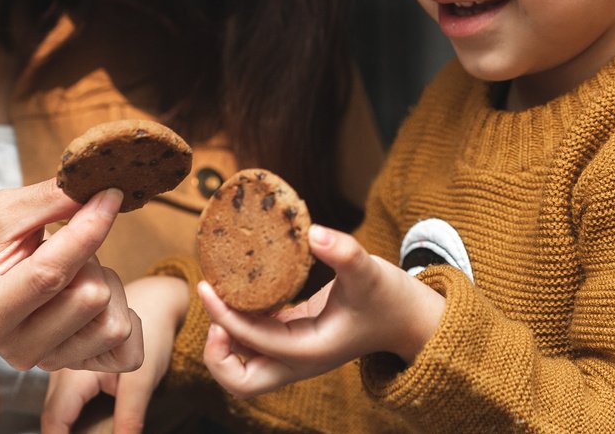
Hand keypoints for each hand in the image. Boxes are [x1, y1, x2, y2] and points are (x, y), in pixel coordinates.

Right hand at [0, 180, 142, 374]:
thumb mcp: (2, 211)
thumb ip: (49, 201)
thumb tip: (100, 190)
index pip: (49, 275)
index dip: (87, 231)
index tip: (110, 194)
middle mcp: (15, 350)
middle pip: (92, 298)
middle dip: (90, 257)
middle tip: (63, 245)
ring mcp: (48, 362)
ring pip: (114, 322)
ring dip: (105, 283)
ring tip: (74, 270)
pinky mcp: (77, 366)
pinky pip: (128, 350)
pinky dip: (124, 314)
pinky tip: (95, 295)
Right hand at [42, 275, 190, 433]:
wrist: (156, 297)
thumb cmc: (153, 331)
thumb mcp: (144, 377)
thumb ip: (130, 414)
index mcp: (74, 369)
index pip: (54, 420)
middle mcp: (61, 364)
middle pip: (53, 413)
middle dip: (63, 432)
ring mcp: (63, 362)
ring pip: (57, 403)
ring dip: (68, 422)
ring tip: (88, 431)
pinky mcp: (71, 361)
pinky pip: (65, 393)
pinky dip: (73, 409)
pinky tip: (87, 421)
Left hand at [199, 225, 443, 397]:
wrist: (407, 318)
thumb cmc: (389, 298)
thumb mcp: (371, 271)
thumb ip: (345, 252)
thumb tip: (313, 232)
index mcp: (310, 352)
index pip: (255, 343)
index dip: (224, 317)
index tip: (207, 287)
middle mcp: (298, 361)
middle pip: (242, 382)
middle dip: (218, 356)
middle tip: (213, 317)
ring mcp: (295, 354)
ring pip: (245, 366)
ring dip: (225, 340)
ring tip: (218, 298)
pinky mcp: (294, 339)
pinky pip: (256, 342)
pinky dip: (240, 325)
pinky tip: (238, 292)